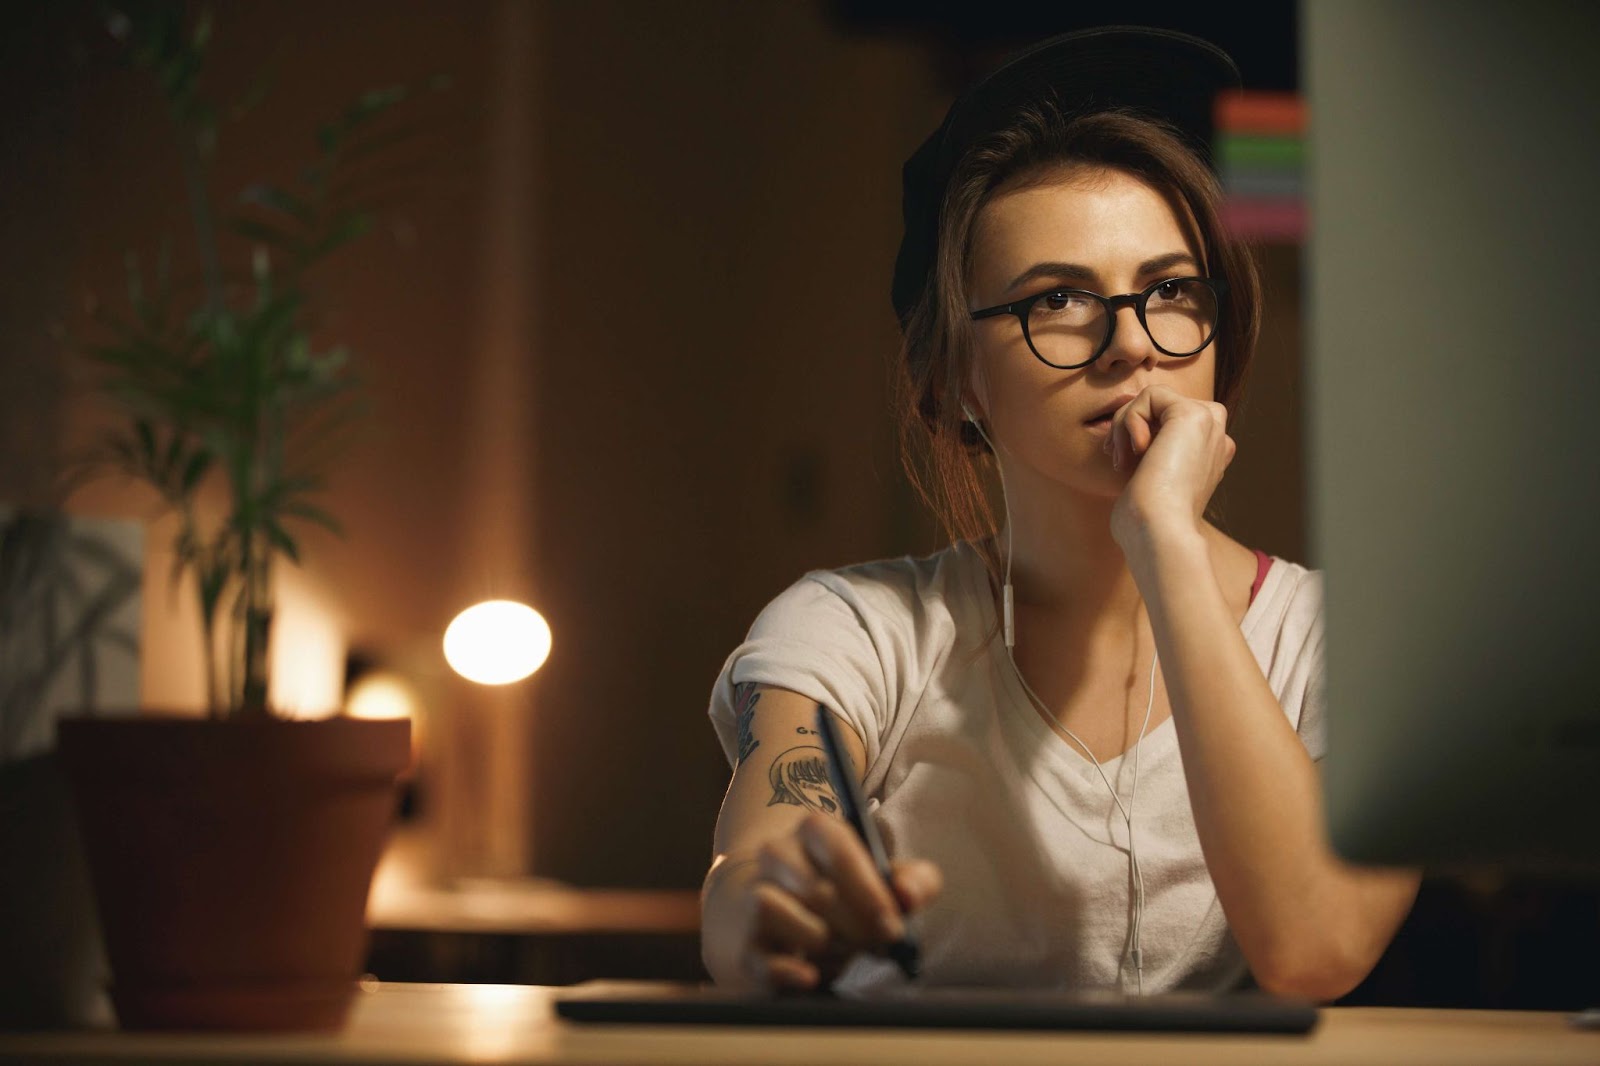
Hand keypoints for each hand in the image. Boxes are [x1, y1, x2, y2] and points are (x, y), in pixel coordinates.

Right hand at [701, 813, 942, 991]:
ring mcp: (753, 896)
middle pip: (817, 890)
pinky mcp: (744, 944)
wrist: (775, 914)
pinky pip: (762, 959)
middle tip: (879, 945)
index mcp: (815, 830)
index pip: (838, 849)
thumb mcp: (885, 880)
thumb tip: (907, 897)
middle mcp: (777, 855)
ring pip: (783, 915)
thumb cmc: (844, 894)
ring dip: (823, 942)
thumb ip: (914, 881)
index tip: (893, 925)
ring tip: (840, 950)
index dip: (869, 891)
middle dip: (857, 925)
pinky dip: (789, 972)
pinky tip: (811, 976)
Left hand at [1102, 384, 1236, 546]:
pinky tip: (1136, 450)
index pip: (1167, 424)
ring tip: (1122, 458)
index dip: (1138, 435)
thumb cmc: (1145, 520)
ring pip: (1154, 398)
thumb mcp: (1145, 479)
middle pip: (1160, 407)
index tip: (1122, 464)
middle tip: (1117, 459)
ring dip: (1125, 424)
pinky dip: (1130, 419)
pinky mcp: (1195, 413)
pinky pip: (1151, 394)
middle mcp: (1215, 437)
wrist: (1159, 531)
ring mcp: (1209, 424)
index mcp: (1209, 455)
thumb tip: (1121, 431)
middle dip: (1129, 426)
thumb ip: (1144, 451)